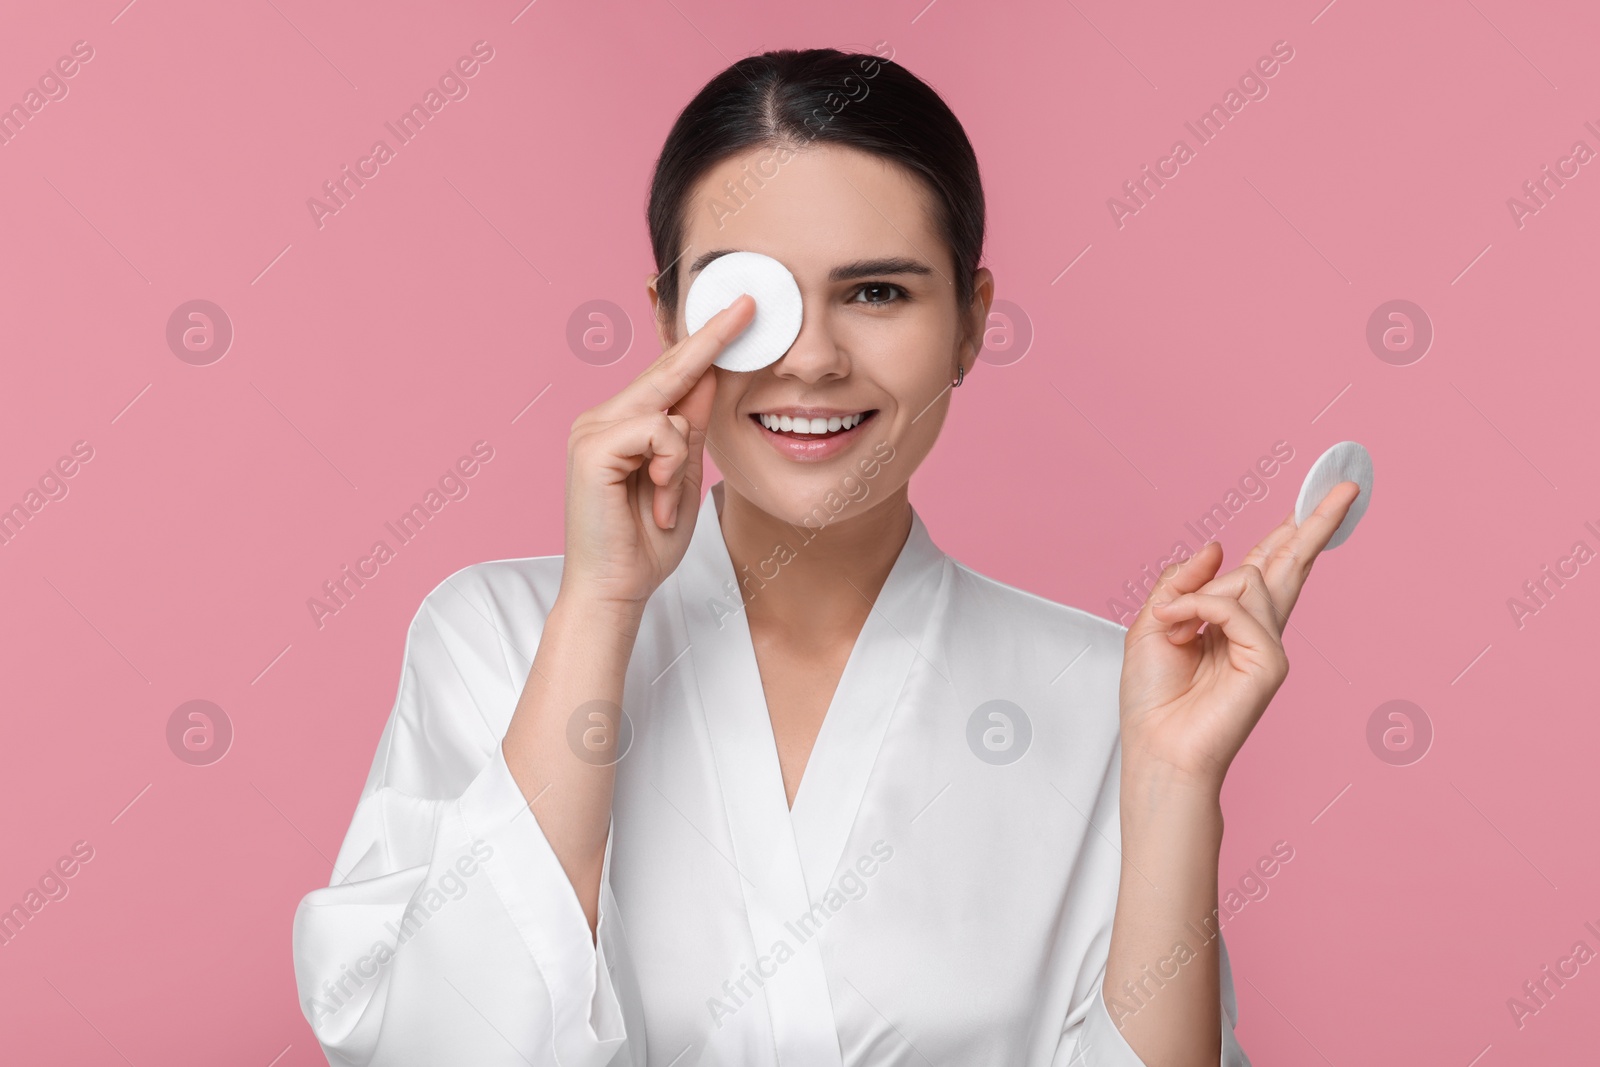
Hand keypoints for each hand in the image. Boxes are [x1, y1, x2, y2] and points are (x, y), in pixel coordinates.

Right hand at [560, 294, 755, 615]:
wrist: (617, 589)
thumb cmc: (646, 541)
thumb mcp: (683, 476)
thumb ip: (692, 427)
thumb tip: (713, 376)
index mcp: (623, 423)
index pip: (669, 372)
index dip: (704, 340)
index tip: (738, 310)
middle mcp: (602, 418)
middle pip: (667, 370)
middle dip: (709, 340)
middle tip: (748, 305)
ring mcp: (592, 430)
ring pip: (666, 404)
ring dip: (679, 455)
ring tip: (662, 495)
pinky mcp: (591, 448)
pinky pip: (656, 429)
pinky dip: (668, 463)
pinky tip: (654, 495)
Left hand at [1117, 481, 1362, 792]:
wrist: (1157, 748)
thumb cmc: (1153, 699)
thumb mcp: (1154, 623)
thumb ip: (1184, 582)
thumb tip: (1216, 546)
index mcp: (1231, 620)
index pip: (1268, 566)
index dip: (1290, 532)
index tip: (1313, 501)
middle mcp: (1257, 629)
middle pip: (1293, 564)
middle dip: (1317, 523)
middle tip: (1345, 485)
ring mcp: (1267, 645)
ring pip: (1246, 580)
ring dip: (1194, 599)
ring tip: (1171, 631)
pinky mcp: (1269, 662)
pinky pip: (1234, 608)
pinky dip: (1198, 612)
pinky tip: (1179, 632)